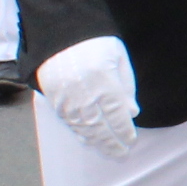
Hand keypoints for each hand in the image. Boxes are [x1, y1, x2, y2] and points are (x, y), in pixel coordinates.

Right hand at [37, 36, 140, 155]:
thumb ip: (126, 86)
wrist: (60, 32)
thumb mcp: (119, 57)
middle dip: (112, 142)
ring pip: (83, 127)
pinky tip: (88, 140)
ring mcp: (67, 98)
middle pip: (100, 126)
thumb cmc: (95, 42)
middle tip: (121, 154)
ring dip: (97, 141)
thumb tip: (132, 113)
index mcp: (103, 81)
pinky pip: (68, 122)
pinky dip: (79, 132)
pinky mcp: (54, 98)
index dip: (124, 131)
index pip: (117, 115)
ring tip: (108, 150)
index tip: (131, 140)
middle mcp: (84, 93)